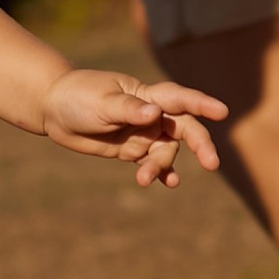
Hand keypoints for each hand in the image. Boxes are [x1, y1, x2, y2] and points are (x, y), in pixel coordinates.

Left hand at [39, 69, 227, 187]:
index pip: (179, 98)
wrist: (56, 109)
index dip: (201, 104)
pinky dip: (163, 172)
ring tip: (144, 179)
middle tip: (212, 163)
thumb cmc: (79, 97)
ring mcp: (144, 132)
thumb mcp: (101, 102)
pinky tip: (170, 183)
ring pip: (166, 150)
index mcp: (147, 95)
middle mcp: (151, 113)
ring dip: (161, 165)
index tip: (222, 112)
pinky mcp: (133, 149)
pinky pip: (154, 162)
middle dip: (200, 144)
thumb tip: (155, 114)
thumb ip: (129, 109)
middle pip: (184, 128)